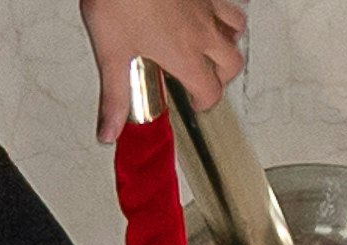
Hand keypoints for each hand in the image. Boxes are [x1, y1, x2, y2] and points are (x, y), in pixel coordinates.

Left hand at [81, 0, 248, 137]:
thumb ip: (113, 96)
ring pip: (236, 30)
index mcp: (184, 55)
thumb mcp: (110, 53)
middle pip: (231, 64)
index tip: (194, 102)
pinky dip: (222, 11)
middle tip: (205, 79)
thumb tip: (110, 130)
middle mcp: (202, 32)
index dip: (203, 102)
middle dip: (221, 77)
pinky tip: (206, 11)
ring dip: (229, 43)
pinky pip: (226, 2)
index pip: (210, 92)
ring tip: (212, 46)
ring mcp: (206, 5)